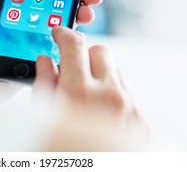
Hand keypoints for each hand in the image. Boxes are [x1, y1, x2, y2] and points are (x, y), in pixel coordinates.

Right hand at [34, 27, 148, 150]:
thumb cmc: (66, 154)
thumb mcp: (45, 120)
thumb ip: (43, 84)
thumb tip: (44, 60)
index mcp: (79, 93)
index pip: (73, 45)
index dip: (63, 33)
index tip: (58, 32)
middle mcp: (109, 95)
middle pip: (100, 50)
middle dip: (84, 55)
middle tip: (73, 69)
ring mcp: (129, 107)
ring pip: (116, 70)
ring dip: (100, 75)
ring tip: (86, 96)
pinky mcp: (142, 118)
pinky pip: (127, 92)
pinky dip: (113, 94)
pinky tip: (101, 113)